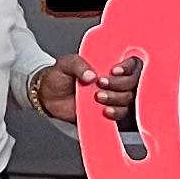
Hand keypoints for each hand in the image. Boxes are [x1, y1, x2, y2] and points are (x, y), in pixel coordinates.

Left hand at [29, 50, 143, 129]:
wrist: (47, 97)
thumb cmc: (58, 77)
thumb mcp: (65, 64)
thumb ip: (77, 65)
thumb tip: (91, 75)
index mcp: (106, 65)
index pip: (129, 63)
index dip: (127, 67)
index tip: (114, 70)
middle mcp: (113, 81)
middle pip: (131, 82)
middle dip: (118, 84)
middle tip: (100, 83)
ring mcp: (112, 97)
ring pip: (128, 99)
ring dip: (115, 98)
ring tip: (97, 97)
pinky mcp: (107, 112)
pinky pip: (121, 115)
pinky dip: (116, 113)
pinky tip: (105, 111)